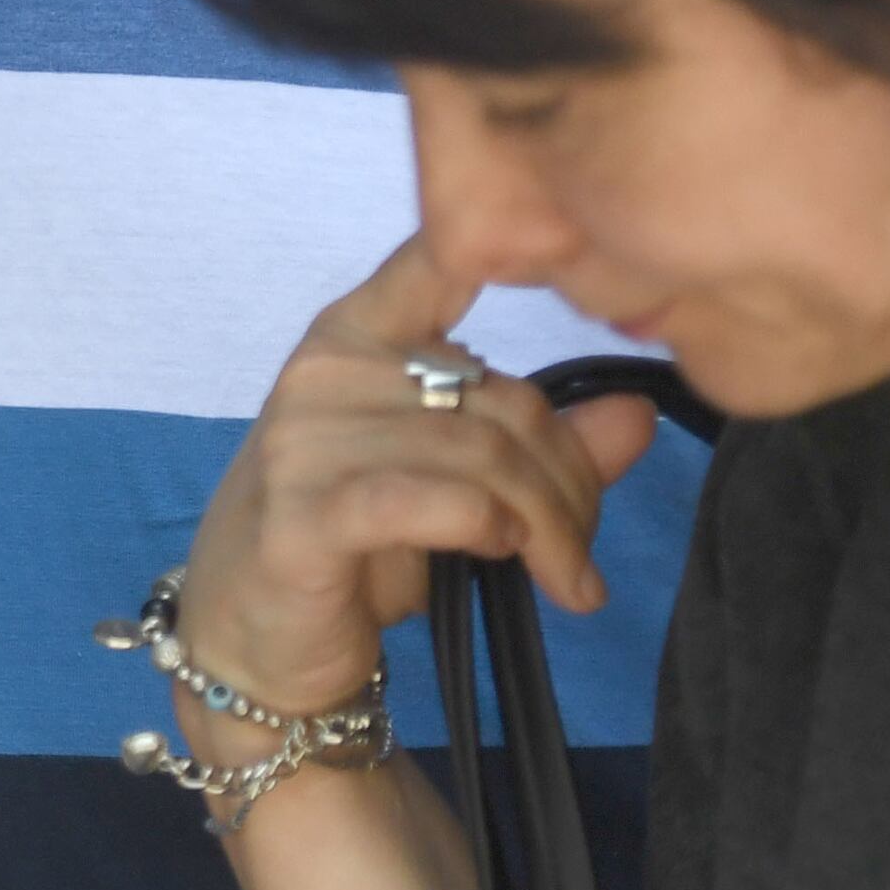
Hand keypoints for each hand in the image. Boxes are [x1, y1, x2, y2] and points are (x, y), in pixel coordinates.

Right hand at [172, 237, 661, 721]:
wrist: (252, 642)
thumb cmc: (355, 549)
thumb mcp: (453, 483)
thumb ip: (539, 444)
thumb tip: (637, 414)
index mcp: (356, 332)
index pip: (440, 258)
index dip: (511, 247)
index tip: (579, 264)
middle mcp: (325, 370)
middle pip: (501, 399)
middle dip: (568, 480)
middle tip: (582, 547)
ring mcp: (304, 439)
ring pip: (481, 456)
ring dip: (547, 525)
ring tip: (567, 574)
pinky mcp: (303, 515)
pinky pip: (435, 502)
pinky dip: (490, 527)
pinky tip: (505, 556)